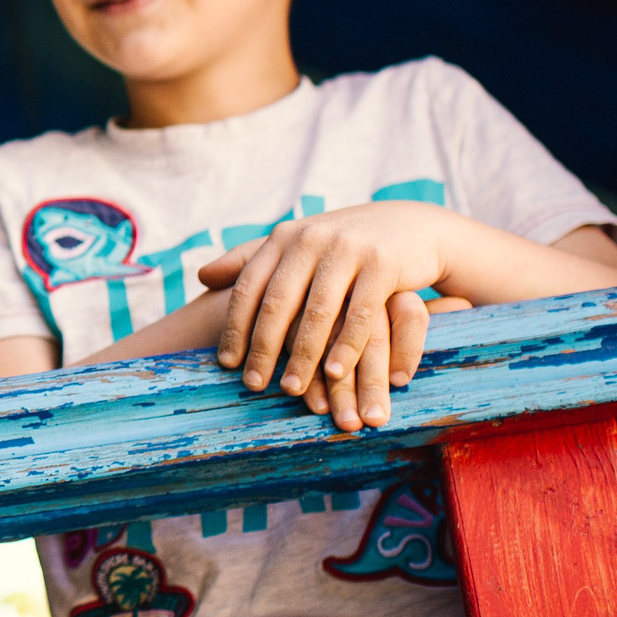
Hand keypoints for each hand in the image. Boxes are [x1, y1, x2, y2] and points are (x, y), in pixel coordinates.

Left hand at [199, 205, 474, 430]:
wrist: (414, 227)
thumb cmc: (344, 246)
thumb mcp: (297, 245)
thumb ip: (250, 260)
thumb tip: (202, 277)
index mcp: (284, 237)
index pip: (249, 287)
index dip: (235, 326)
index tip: (226, 363)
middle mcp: (311, 239)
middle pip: (278, 302)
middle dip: (263, 347)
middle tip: (252, 385)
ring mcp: (348, 249)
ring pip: (318, 312)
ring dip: (303, 355)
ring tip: (290, 389)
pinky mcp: (383, 264)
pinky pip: (361, 314)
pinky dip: (346, 346)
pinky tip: (334, 373)